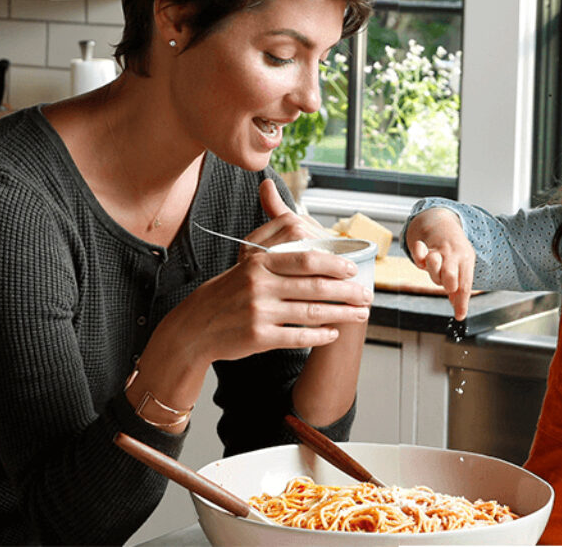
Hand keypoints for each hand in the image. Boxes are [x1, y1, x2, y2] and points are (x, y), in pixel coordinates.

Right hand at [165, 179, 371, 360]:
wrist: (194, 326)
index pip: (306, 258)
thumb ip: (275, 246)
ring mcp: (259, 312)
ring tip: (360, 314)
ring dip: (342, 313)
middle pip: (315, 286)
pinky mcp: (259, 337)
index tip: (353, 268)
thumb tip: (302, 224)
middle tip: (367, 294)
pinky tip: (334, 333)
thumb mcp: (246, 262)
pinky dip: (320, 335)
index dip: (335, 264)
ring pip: (312, 312)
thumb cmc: (227, 292)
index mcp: (259, 262)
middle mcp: (259, 285)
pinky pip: (299, 336)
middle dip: (347, 291)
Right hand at [406, 207, 474, 319]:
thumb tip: (459, 310)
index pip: (465, 285)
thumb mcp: (463, 264)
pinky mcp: (423, 246)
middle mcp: (453, 254)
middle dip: (447, 285)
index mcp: (466, 260)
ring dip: (433, 271)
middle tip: (446, 285)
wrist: (441, 223)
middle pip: (450, 276)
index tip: (460, 316)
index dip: (462, 302)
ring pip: (434, 264)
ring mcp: (438, 249)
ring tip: (435, 268)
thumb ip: (459, 286)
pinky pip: (419, 254)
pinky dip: (419, 256)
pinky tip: (421, 253)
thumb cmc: (453, 250)